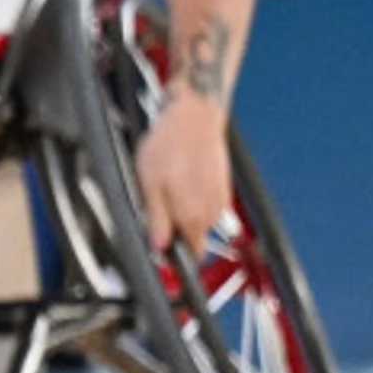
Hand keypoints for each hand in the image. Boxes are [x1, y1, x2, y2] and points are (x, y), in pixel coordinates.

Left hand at [134, 91, 235, 253]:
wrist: (194, 118)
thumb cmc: (169, 146)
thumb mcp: (149, 185)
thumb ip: (156, 219)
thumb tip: (157, 246)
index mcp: (193, 217)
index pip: (192, 254)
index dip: (175, 251)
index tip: (161, 244)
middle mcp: (212, 212)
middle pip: (194, 235)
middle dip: (176, 227)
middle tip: (156, 206)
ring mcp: (220, 198)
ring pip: (200, 218)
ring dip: (184, 210)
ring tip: (167, 187)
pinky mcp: (223, 186)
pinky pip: (206, 202)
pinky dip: (194, 196)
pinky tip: (180, 178)